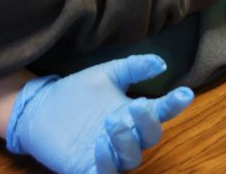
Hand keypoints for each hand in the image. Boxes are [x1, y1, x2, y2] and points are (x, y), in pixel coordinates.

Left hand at [6, 55, 192, 173]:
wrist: (40, 107)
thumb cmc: (76, 92)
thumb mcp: (106, 74)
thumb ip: (133, 66)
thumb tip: (161, 63)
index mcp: (132, 114)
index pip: (160, 112)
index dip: (174, 105)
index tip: (185, 93)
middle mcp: (125, 137)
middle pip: (148, 138)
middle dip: (146, 124)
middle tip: (135, 105)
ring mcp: (108, 155)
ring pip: (130, 158)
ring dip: (126, 142)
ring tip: (112, 122)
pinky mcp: (87, 168)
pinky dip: (106, 164)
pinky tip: (99, 144)